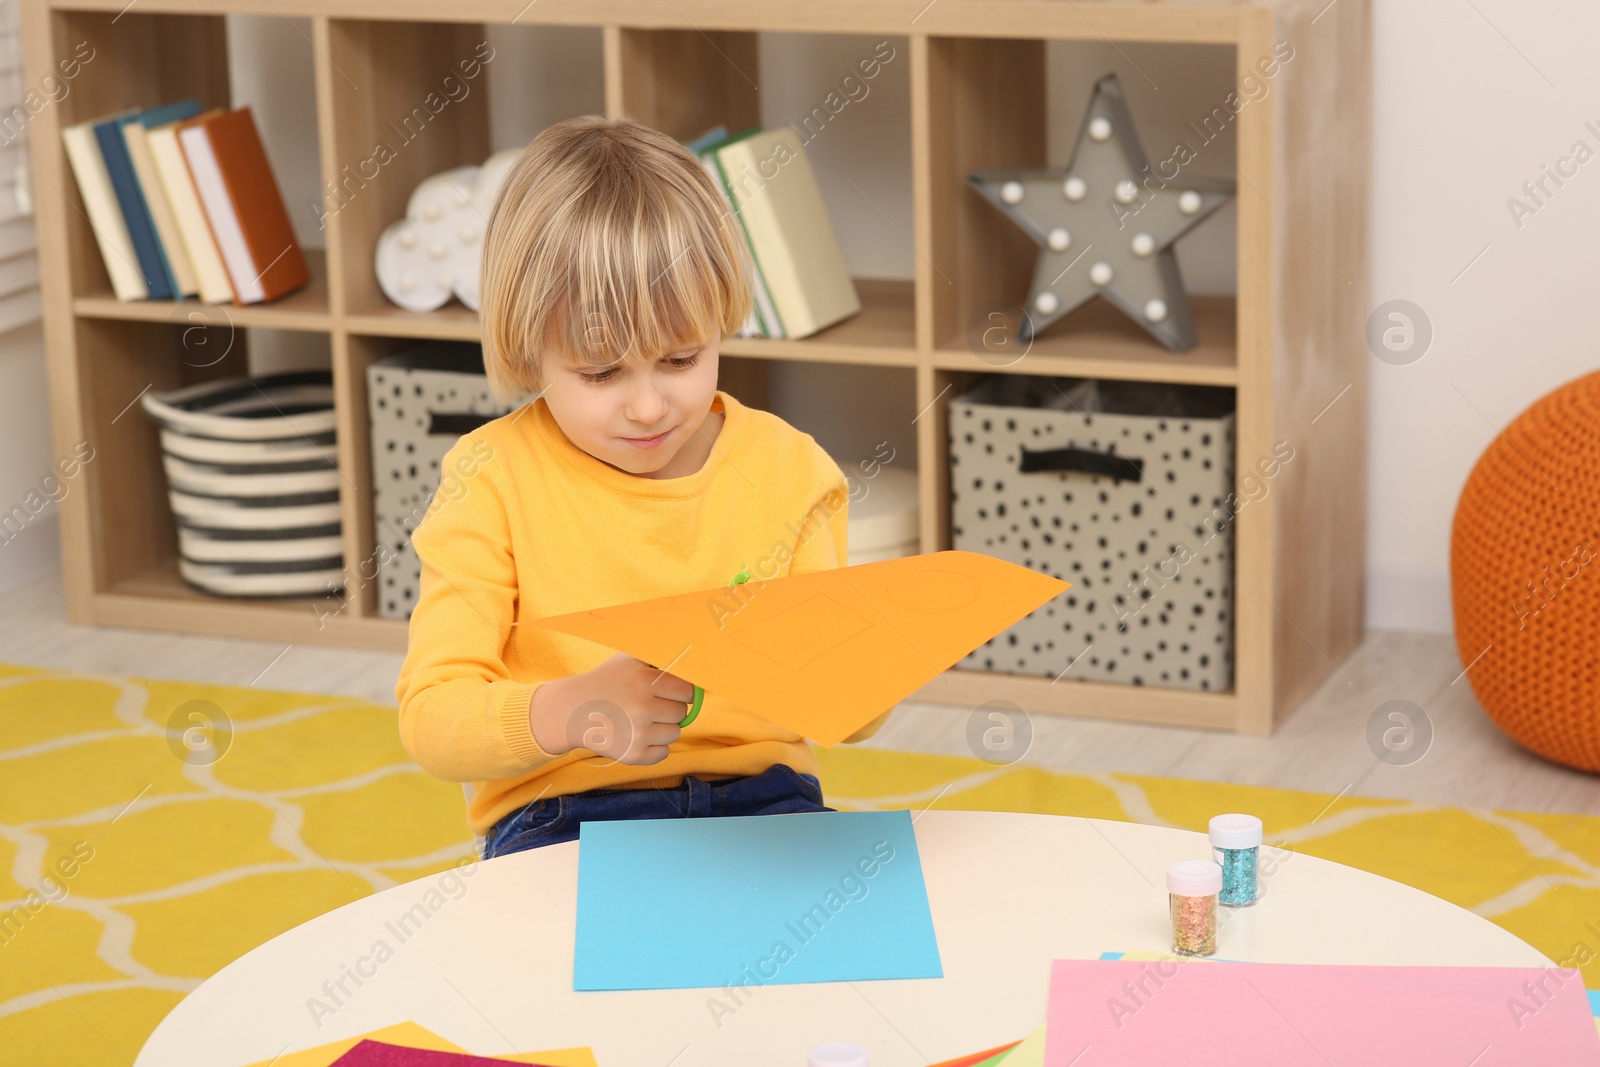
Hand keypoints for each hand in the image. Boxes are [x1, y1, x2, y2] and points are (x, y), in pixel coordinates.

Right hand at [529, 652, 693, 764]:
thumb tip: (695, 660)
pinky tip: (637, 735)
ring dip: (663, 728)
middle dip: (669, 708)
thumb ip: (660, 657)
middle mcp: (643, 708)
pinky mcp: (632, 755)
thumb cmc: (607, 681)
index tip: (670, 691)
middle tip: (649, 705)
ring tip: (640, 720)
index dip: (680, 691)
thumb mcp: (629, 660)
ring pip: (675, 734)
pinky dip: (655, 747)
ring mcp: (638, 734)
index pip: (688, 691)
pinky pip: (663, 753)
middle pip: (682, 713)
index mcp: (645, 681)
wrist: (572, 710)